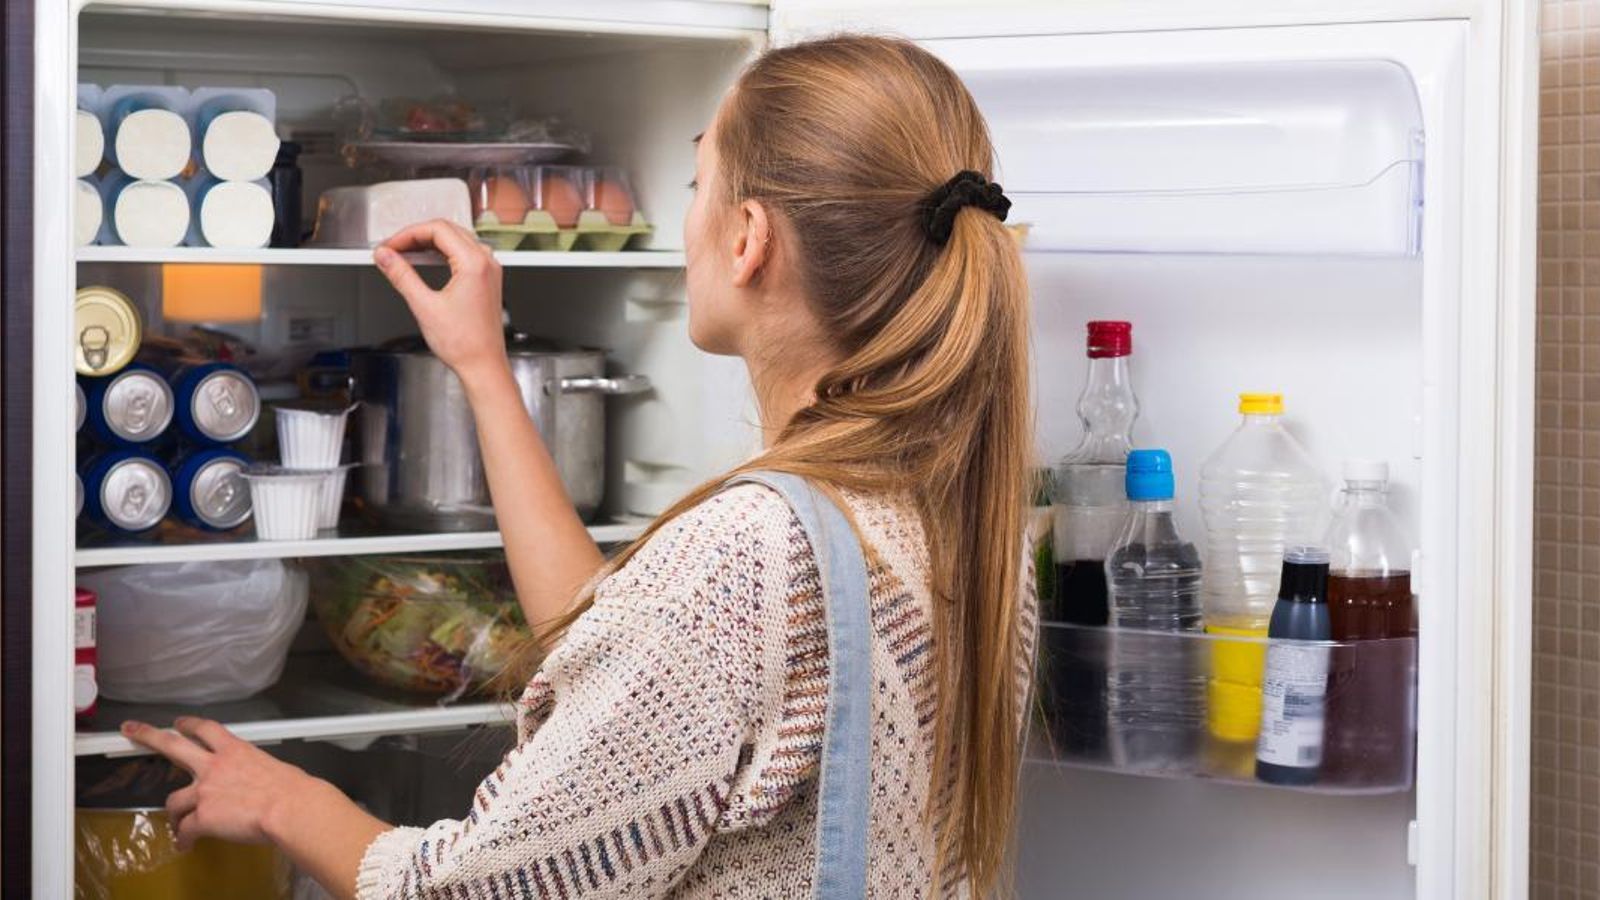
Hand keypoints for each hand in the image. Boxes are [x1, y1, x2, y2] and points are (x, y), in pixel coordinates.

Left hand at [121, 717, 330, 851]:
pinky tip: (185, 846)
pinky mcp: (202, 817)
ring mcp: (204, 791)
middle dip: (148, 735)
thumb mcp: (273, 768)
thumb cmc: (293, 790)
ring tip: (176, 824)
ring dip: (174, 814)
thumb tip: (258, 784)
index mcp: (235, 750)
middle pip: (172, 745)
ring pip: (173, 800)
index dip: (189, 725)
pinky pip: (185, 830)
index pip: (206, 729)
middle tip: (131, 730)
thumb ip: (255, 772)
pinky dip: (183, 839)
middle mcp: (214, 766)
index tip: (178, 723)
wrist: (289, 808)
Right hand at [374, 219, 509, 384]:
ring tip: (404, 255)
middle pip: (447, 230)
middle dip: (416, 236)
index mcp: (474, 263)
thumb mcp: (424, 306)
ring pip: (456, 240)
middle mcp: (486, 263)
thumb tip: (386, 257)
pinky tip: (425, 262)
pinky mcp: (487, 280)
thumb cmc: (464, 343)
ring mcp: (489, 271)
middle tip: (393, 249)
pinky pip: (464, 255)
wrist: (483, 365)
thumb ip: (401, 275)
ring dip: (429, 244)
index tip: (390, 246)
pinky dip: (442, 254)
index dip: (408, 234)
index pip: (437, 229)